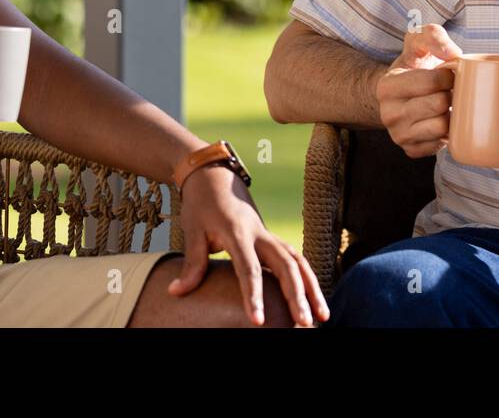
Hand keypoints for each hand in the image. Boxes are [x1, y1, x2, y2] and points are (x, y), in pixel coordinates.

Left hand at [167, 165, 328, 326]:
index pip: (249, 269)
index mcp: (238, 232)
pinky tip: (315, 298)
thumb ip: (192, 263)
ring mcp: (269, 235)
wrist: (214, 175)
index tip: (258, 321)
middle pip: (285, 265)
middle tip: (303, 324)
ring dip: (312, 288)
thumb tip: (176, 292)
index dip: (254, 295)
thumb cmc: (201, 203)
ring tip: (323, 317)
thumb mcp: (192, 230)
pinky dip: (308, 278)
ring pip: (298, 262)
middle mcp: (260, 234)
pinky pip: (296, 259)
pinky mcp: (273, 239)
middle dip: (297, 295)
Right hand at [376, 24, 462, 156]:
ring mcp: (399, 136)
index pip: (431, 81)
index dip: (448, 74)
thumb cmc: (412, 68)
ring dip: (451, 114)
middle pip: (438, 105)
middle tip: (449, 89)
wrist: (396, 97)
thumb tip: (451, 53)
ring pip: (441, 127)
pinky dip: (447, 132)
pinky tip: (441, 120)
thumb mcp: (416, 44)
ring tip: (447, 105)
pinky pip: (440, 145)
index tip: (447, 73)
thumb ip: (432, 36)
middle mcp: (388, 114)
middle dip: (450, 94)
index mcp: (387, 87)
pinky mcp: (411, 150)